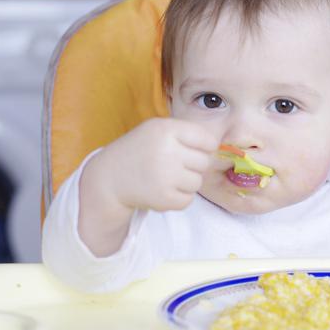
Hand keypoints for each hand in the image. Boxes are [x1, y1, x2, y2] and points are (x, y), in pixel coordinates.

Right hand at [78, 118, 219, 255]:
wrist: (109, 178)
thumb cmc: (140, 150)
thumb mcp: (157, 129)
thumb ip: (187, 133)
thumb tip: (220, 147)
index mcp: (166, 130)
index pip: (207, 140)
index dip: (203, 147)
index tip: (192, 150)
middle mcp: (167, 151)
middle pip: (204, 162)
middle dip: (193, 165)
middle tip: (174, 165)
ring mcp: (165, 176)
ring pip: (198, 182)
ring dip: (186, 182)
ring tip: (166, 177)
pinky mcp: (163, 198)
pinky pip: (188, 200)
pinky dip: (179, 198)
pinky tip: (163, 189)